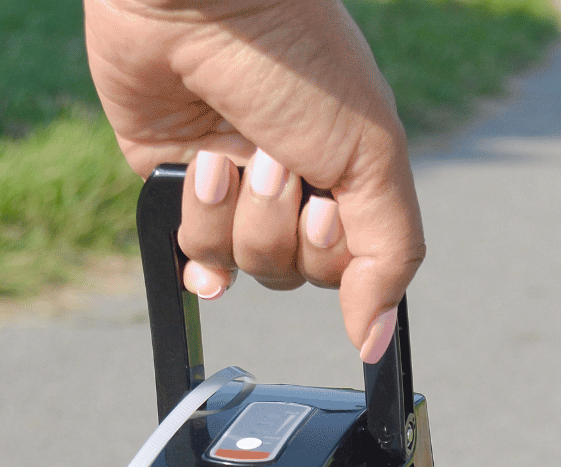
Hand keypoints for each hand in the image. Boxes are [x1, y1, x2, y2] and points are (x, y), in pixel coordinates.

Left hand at [85, 0, 423, 361]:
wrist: (199, 4)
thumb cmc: (297, 59)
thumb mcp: (371, 155)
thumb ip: (387, 256)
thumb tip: (376, 340)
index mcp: (345, 171)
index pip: (349, 265)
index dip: (331, 248)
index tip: (323, 199)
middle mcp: (291, 184)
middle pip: (291, 271)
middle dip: (279, 222)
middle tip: (273, 159)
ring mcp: (231, 186)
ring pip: (238, 262)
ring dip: (232, 211)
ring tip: (225, 148)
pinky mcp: (172, 182)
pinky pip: (188, 249)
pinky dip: (193, 229)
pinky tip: (198, 182)